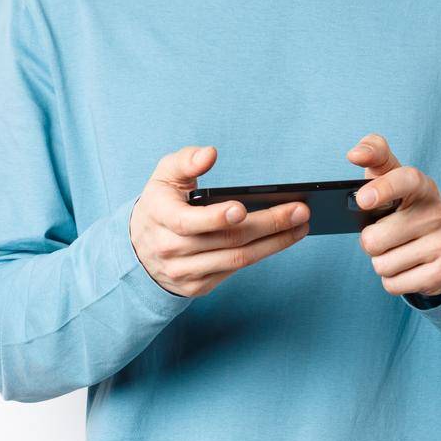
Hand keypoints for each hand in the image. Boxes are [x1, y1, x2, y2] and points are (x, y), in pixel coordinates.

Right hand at [130, 145, 310, 297]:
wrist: (139, 250)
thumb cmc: (161, 203)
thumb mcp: (165, 176)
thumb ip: (186, 161)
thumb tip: (209, 154)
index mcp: (159, 216)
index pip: (187, 223)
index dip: (215, 217)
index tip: (242, 208)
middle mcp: (170, 248)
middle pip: (226, 240)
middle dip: (267, 225)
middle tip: (299, 210)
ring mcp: (185, 271)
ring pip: (237, 259)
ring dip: (274, 243)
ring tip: (301, 225)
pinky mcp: (198, 286)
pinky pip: (236, 270)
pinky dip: (263, 253)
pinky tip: (283, 238)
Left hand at [347, 133, 440, 298]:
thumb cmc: (406, 208)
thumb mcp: (393, 178)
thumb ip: (375, 154)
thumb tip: (355, 153)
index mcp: (423, 186)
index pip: (405, 179)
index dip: (383, 187)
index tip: (362, 198)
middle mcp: (437, 213)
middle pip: (375, 239)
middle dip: (370, 242)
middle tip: (386, 235)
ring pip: (382, 264)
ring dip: (381, 261)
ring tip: (398, 250)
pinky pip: (392, 284)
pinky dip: (392, 279)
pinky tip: (407, 268)